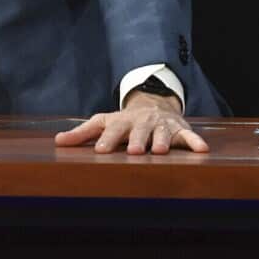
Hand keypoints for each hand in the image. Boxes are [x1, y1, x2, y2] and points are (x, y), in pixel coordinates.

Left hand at [54, 92, 207, 154]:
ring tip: (159, 151)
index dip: (107, 140)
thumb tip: (57, 141)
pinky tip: (201, 149)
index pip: (111, 131)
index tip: (100, 150)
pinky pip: (189, 136)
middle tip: (133, 151)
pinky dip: (195, 142)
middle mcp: (141, 123)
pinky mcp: (180, 130)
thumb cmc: (124, 122)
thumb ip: (81, 134)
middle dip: (136, 141)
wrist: (154, 107)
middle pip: (138, 132)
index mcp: (121, 122)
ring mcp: (161, 126)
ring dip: (161, 141)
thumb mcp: (102, 123)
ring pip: (162, 134)